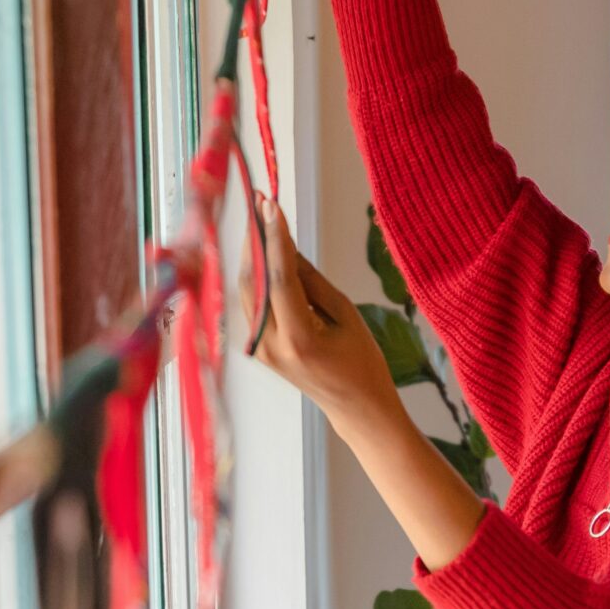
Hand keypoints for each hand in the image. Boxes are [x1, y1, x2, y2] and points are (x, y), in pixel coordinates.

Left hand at [243, 192, 397, 427]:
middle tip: (262, 202)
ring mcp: (259, 349)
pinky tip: (264, 250)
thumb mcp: (345, 314)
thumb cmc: (361, 361)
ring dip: (253, 253)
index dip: (274, 238)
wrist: (355, 406)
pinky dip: (257, 274)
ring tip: (261, 218)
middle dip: (256, 239)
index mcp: (298, 339)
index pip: (279, 278)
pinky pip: (253, 303)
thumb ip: (311, 280)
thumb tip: (285, 245)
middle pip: (254, 281)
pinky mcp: (257, 348)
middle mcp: (270, 345)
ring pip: (248, 290)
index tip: (270, 205)